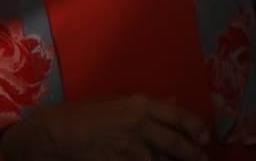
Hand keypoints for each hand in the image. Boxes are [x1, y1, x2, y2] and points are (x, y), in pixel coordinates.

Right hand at [0, 95, 209, 160]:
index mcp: (138, 104)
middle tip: (202, 158)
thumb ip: (144, 105)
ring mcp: (129, 151)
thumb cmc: (79, 114)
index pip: (176, 115)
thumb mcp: (112, 102)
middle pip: (174, 143)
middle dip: (192, 153)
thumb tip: (171, 100)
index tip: (203, 136)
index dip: (193, 126)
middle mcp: (139, 126)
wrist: (52, 136)